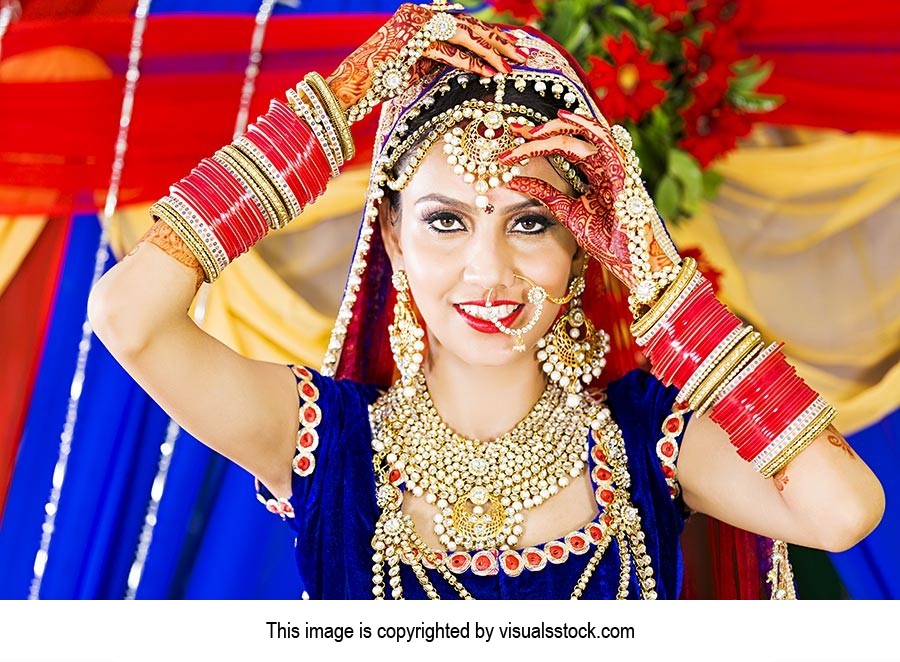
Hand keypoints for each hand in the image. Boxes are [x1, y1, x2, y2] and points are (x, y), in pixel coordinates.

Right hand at [326, 3, 525, 112]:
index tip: (514, 47)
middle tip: (523, 53)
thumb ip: (442, 55)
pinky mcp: (412, 42)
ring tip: (511, 65)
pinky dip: (471, 63)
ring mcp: (415, 25)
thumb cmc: (383, 79)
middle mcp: (419, 13)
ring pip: (463, 36)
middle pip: (469, 25)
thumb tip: (474, 62)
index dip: (491, 35)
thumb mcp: (419, 63)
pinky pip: (449, 52)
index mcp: (422, 14)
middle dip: (499, 40)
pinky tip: (489, 73)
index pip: (465, 22)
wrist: (352, 86)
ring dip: (490, 52)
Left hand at [500, 109, 676, 291]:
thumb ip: (543, 193)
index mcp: (593, 173)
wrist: (628, 259)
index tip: (509, 149)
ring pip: (584, 132)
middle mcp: (604, 164)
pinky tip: (563, 117)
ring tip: (529, 131)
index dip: (537, 143)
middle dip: (541, 131)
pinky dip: (584, 124)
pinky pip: (604, 138)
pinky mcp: (622, 168)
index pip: (563, 147)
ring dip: (555, 128)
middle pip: (571, 136)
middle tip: (514, 132)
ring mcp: (614, 164)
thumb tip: (512, 181)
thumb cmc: (605, 239)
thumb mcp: (565, 211)